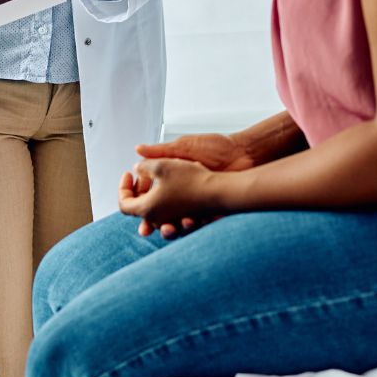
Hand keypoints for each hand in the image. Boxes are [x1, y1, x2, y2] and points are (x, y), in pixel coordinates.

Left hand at [119, 159, 221, 234]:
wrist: (218, 191)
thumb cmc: (191, 180)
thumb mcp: (161, 165)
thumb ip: (144, 166)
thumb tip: (138, 168)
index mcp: (147, 209)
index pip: (124, 204)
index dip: (123, 187)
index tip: (129, 173)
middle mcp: (159, 220)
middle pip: (139, 208)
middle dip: (138, 189)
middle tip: (144, 175)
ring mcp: (173, 221)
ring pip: (154, 210)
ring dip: (153, 194)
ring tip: (158, 179)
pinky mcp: (186, 218)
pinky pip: (170, 211)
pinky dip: (167, 199)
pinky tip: (174, 183)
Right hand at [128, 133, 253, 237]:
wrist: (243, 154)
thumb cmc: (215, 146)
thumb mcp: (185, 146)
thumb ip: (161, 151)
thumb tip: (137, 150)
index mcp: (171, 173)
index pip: (148, 191)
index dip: (138, 199)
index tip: (134, 204)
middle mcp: (180, 190)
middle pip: (158, 212)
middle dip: (151, 223)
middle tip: (146, 230)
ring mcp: (193, 201)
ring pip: (175, 222)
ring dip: (170, 228)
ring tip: (170, 229)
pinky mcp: (208, 209)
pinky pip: (196, 224)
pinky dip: (191, 226)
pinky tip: (189, 223)